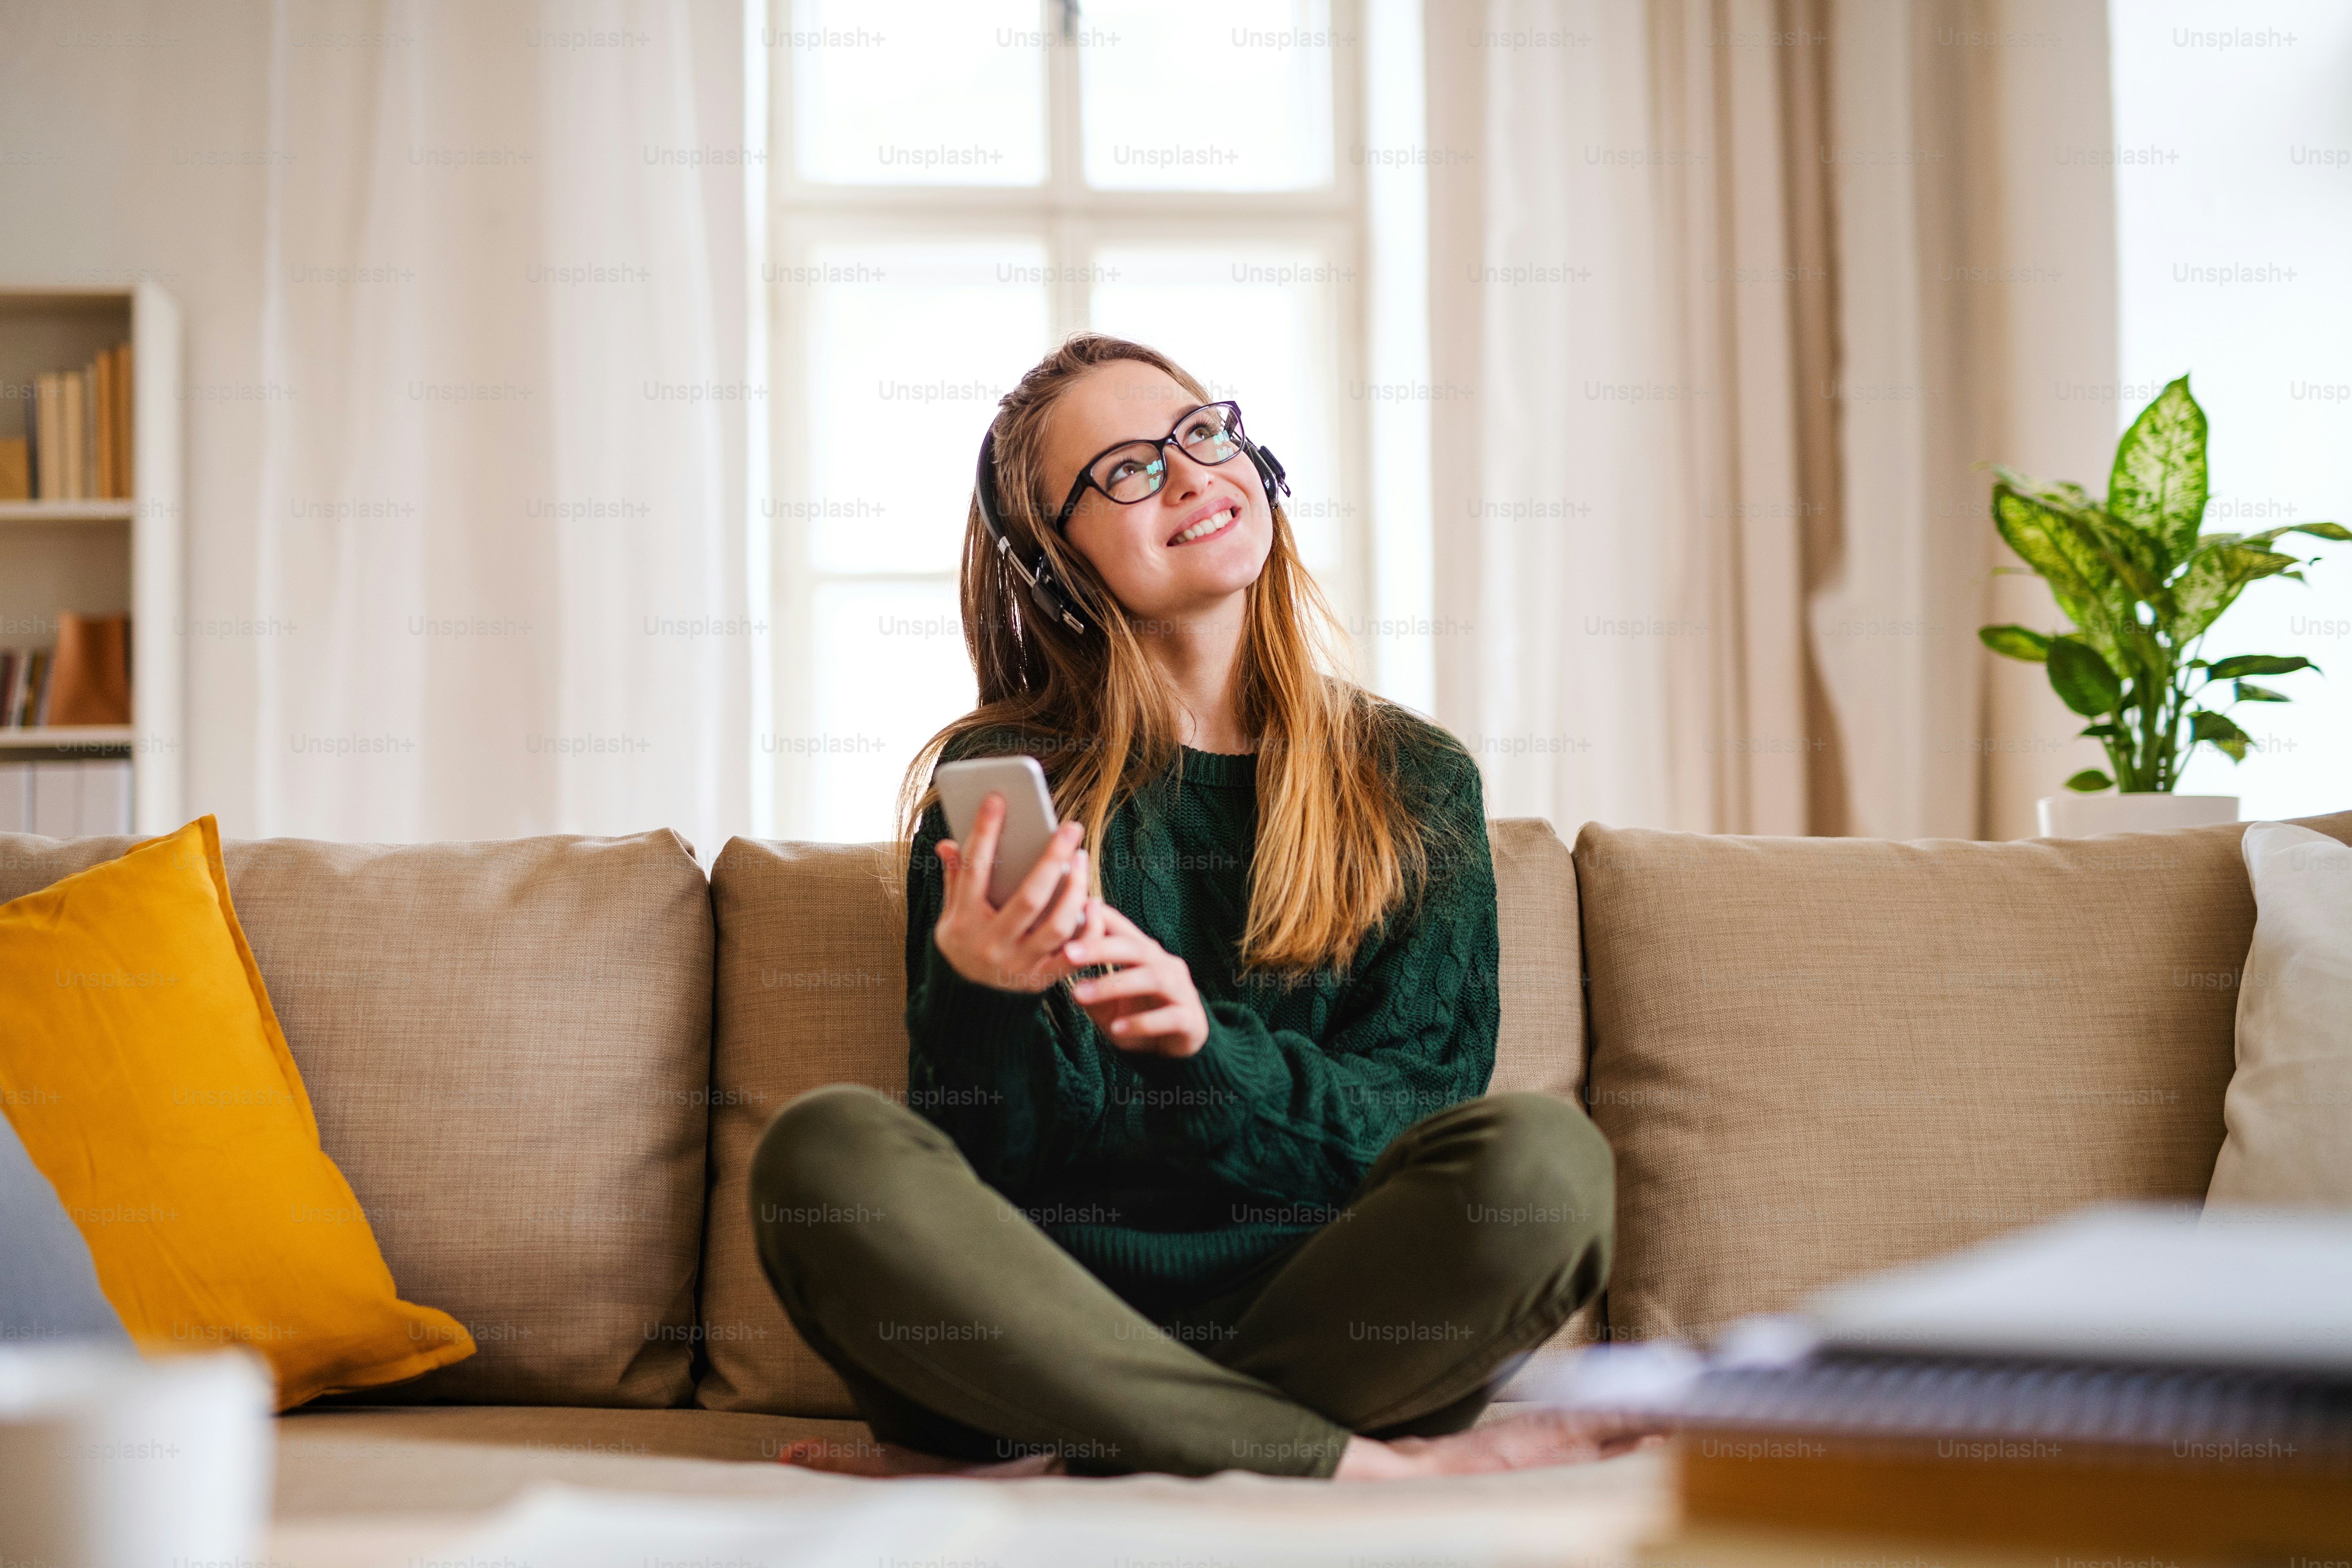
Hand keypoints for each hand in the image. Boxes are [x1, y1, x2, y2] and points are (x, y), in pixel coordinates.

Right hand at [932, 794, 1094, 994]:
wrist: (969, 1001)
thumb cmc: (964, 942)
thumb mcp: (950, 913)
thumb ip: (953, 878)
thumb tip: (948, 842)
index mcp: (963, 922)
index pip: (974, 871)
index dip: (984, 833)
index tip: (997, 799)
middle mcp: (991, 945)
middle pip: (1028, 898)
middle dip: (1052, 860)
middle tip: (1070, 828)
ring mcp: (1018, 965)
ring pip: (1057, 925)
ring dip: (1075, 890)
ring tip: (1083, 860)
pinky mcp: (1041, 980)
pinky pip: (1073, 956)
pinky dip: (1088, 931)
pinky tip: (1094, 904)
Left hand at [1066, 903, 1207, 1058]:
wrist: (1178, 1051)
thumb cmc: (1140, 1016)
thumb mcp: (1109, 1003)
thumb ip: (1090, 984)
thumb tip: (1057, 966)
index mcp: (1147, 955)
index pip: (1123, 930)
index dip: (1099, 919)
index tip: (1069, 915)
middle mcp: (1166, 966)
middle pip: (1136, 948)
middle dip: (1101, 948)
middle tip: (1068, 953)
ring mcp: (1181, 991)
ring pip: (1152, 978)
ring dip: (1113, 985)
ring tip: (1080, 994)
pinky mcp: (1190, 1019)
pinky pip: (1168, 1017)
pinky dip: (1141, 1023)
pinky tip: (1116, 1029)